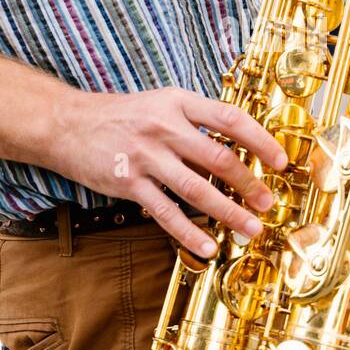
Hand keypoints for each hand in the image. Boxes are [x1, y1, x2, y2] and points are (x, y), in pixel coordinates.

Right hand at [52, 87, 288, 257]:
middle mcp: (165, 127)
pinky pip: (166, 212)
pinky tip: (207, 247)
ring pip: (196, 190)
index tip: (281, 160)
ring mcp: (146, 156)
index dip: (260, 140)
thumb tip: (239, 147)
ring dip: (228, 212)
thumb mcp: (162, 103)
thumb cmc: (123, 116)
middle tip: (269, 203)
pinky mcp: (129, 182)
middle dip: (250, 184)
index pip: (230, 119)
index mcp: (178, 102)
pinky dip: (189, 233)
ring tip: (250, 228)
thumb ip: (196, 121)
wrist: (67, 124)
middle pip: (219, 158)